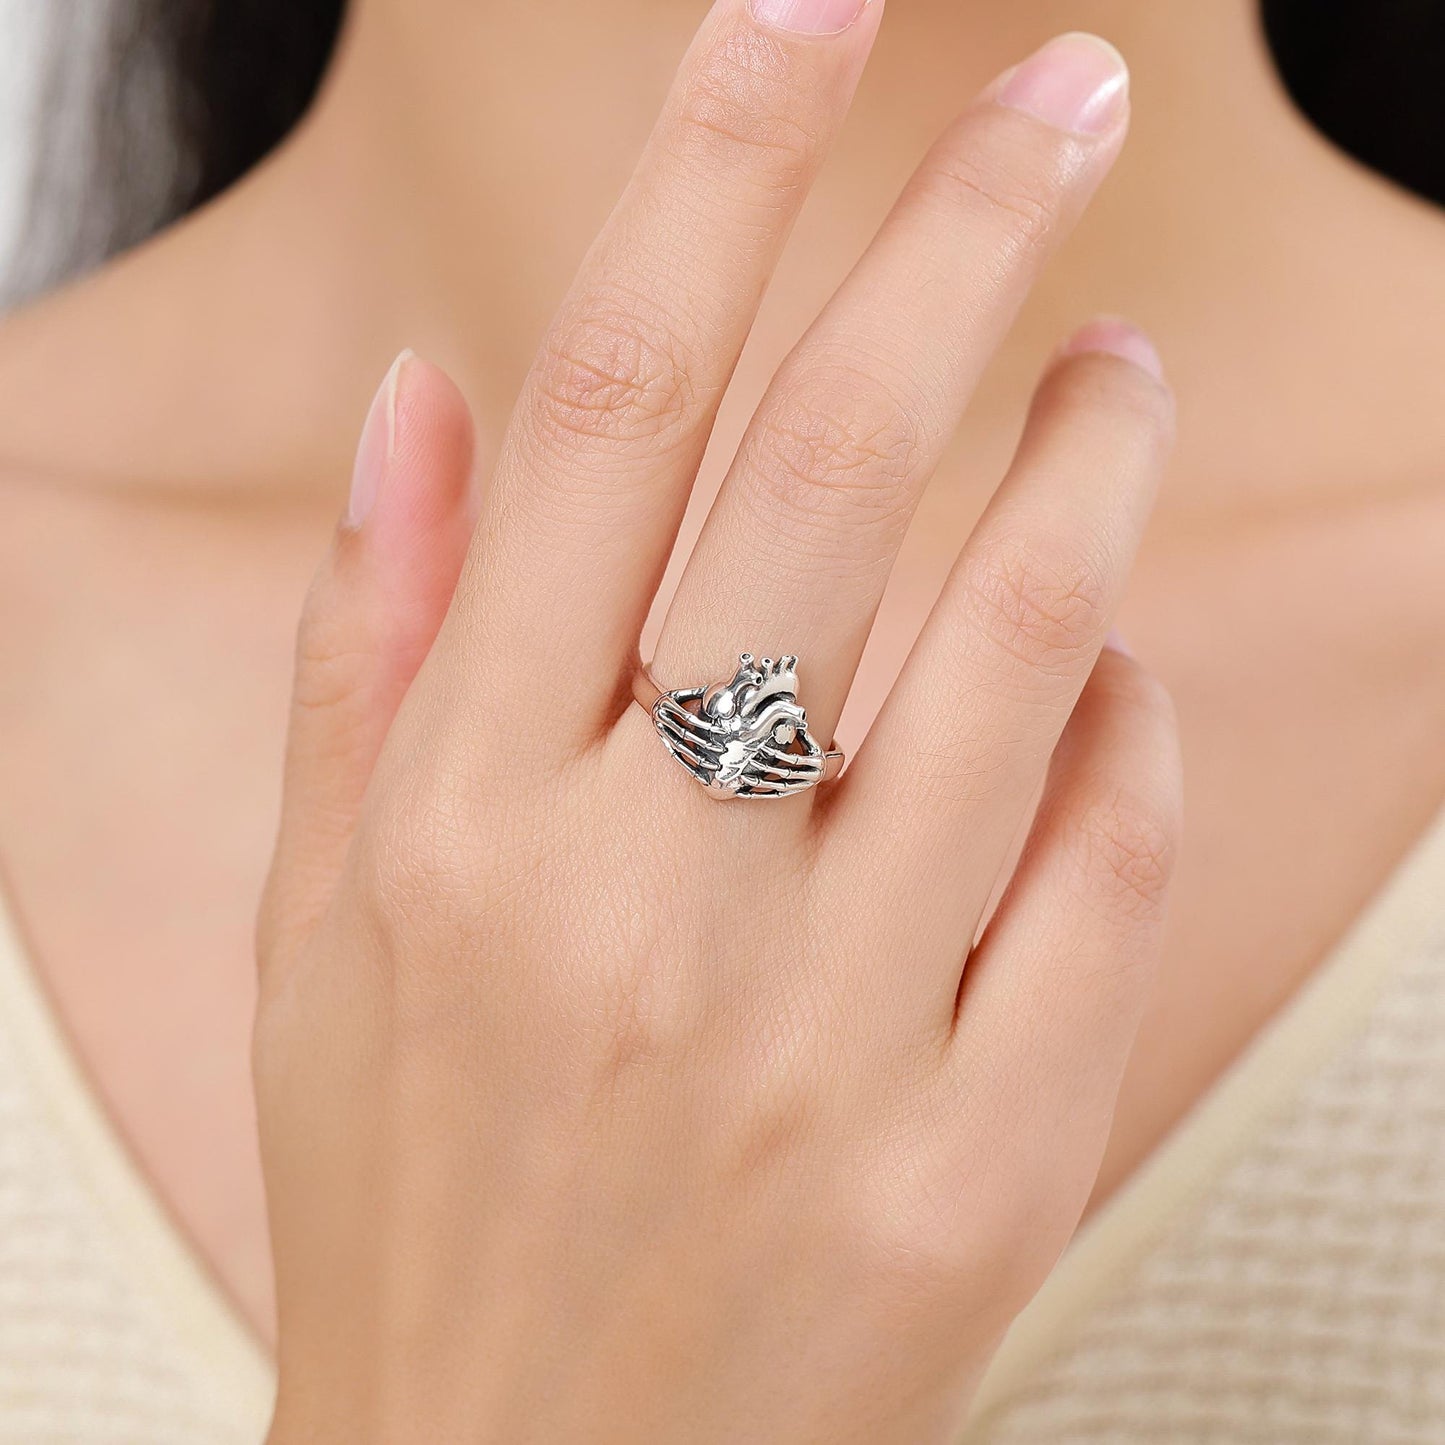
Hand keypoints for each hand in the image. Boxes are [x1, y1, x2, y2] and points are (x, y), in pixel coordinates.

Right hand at [256, 3, 1179, 1440]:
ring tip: (1112, 365)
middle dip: (957, 240)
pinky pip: (1100, 866)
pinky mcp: (977, 1160)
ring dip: (1084, 471)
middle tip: (1059, 97)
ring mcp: (826, 1037)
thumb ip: (368, 652)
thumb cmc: (420, 1192)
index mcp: (456, 822)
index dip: (709, 177)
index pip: (603, 415)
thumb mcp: (321, 931)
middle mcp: (636, 901)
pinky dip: (1125, 728)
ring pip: (1013, 654)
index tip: (799, 17)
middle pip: (827, 479)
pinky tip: (1104, 667)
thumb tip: (420, 396)